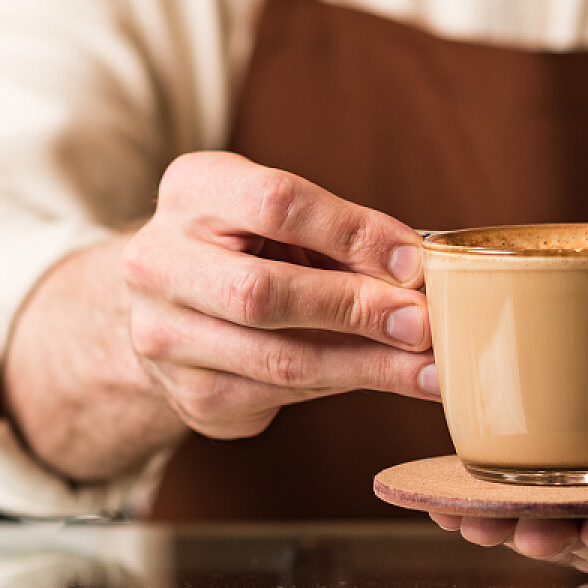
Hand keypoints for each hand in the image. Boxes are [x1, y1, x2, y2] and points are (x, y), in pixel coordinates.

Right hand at [122, 151, 437, 440]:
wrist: (171, 302)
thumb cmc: (248, 245)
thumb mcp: (282, 217)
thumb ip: (340, 235)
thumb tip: (419, 272)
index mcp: (190, 190)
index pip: (274, 203)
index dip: (351, 232)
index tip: (411, 260)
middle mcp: (157, 261)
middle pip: (263, 293)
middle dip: (354, 309)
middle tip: (423, 323)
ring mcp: (163, 335)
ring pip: (277, 359)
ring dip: (367, 365)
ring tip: (429, 368)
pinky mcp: (188, 393)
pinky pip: (279, 397)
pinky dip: (345, 386)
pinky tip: (392, 380)